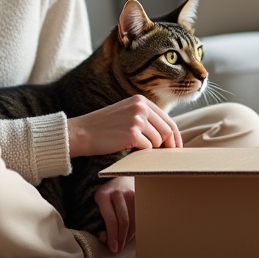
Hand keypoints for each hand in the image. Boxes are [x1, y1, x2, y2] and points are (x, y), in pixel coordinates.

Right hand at [67, 95, 181, 157]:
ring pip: (158, 141)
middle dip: (168, 146)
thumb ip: (145, 117)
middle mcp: (140, 107)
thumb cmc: (104, 127)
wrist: (82, 132)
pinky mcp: (132, 133)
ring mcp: (137, 119)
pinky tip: (130, 151)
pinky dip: (142, 153)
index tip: (176, 148)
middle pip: (167, 131)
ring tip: (137, 150)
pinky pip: (148, 148)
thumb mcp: (126, 113)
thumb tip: (168, 134)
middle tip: (165, 157)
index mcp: (141, 101)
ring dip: (151, 150)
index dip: (175, 136)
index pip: (168, 120)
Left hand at [95, 175, 135, 253]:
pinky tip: (130, 234)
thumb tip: (105, 238)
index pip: (111, 220)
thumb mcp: (99, 203)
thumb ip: (101, 221)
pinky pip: (139, 217)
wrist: (121, 175)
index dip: (113, 237)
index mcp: (103, 195)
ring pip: (133, 220)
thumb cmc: (107, 194)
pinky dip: (135, 228)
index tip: (113, 248)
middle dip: (122, 238)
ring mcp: (131, 193)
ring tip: (124, 243)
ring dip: (129, 236)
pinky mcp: (140, 195)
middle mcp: (118, 193)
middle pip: (123, 222)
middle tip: (119, 249)